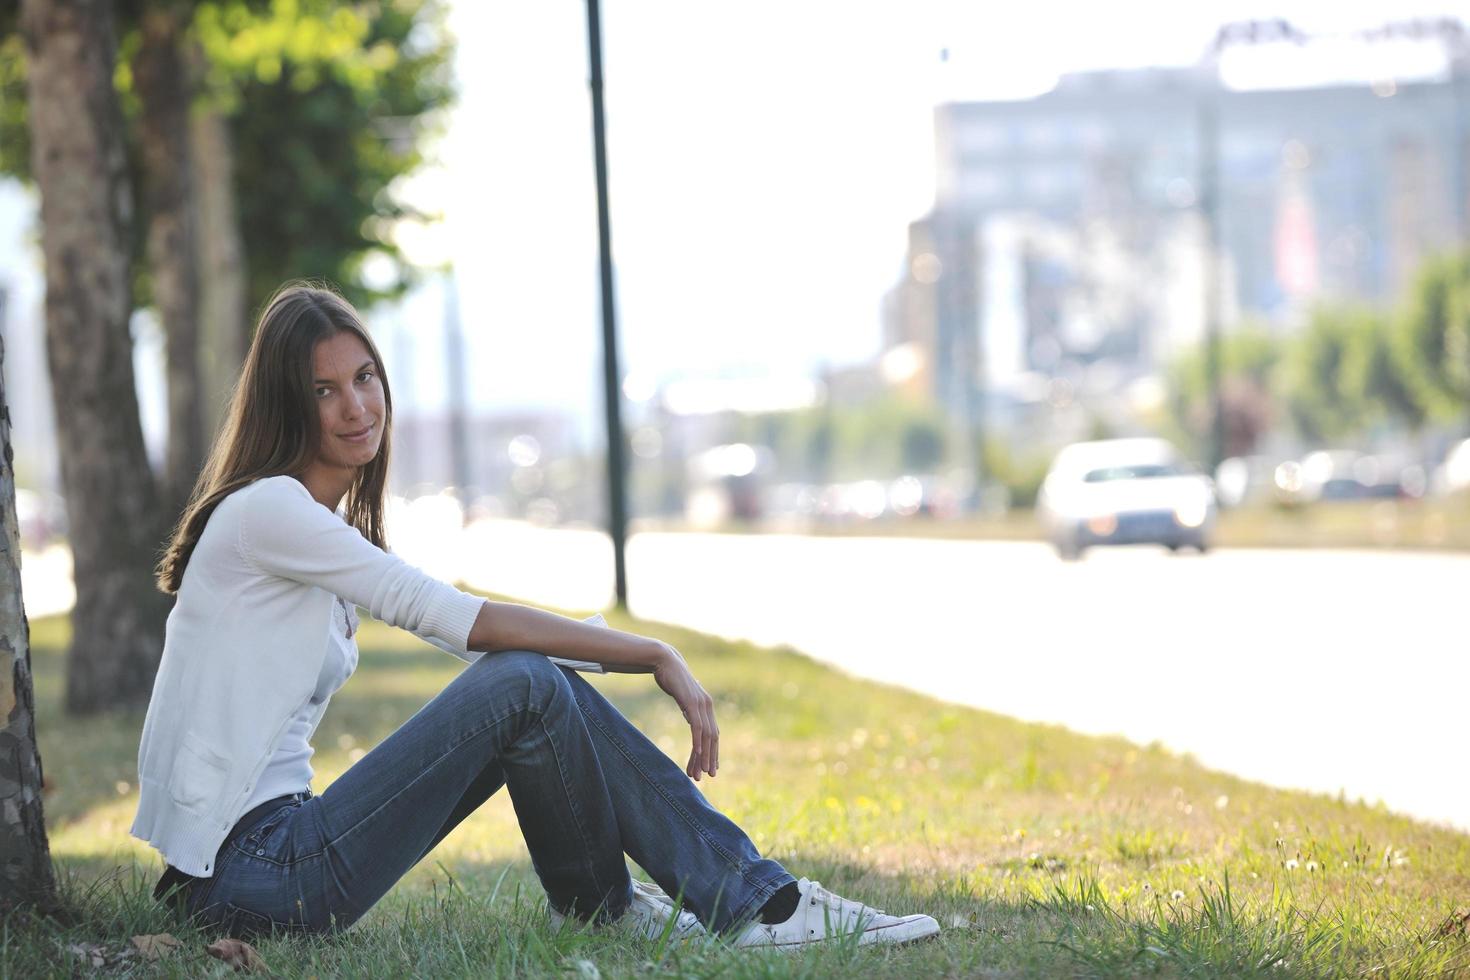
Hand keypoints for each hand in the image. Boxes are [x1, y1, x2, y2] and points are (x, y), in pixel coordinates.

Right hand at [650, 641, 718, 780]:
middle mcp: (707, 706)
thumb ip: (690, 709)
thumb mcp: (683, 698)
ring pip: (706, 735)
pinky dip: (698, 740)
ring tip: (700, 772)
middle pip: (712, 738)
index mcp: (706, 706)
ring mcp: (701, 704)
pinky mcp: (691, 702)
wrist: (664, 660)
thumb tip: (691, 719)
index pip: (712, 735)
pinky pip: (697, 725)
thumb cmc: (672, 679)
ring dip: (703, 755)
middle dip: (710, 759)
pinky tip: (696, 752)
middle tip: (707, 776)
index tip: (709, 769)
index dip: (712, 753)